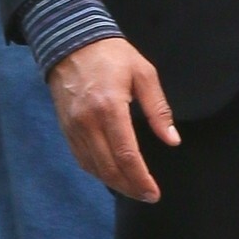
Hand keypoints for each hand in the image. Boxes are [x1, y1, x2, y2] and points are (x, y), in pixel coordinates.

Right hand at [47, 36, 178, 202]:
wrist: (70, 42)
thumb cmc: (112, 55)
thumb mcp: (144, 73)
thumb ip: (158, 109)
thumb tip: (172, 140)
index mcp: (110, 108)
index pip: (126, 155)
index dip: (141, 178)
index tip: (153, 192)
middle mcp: (88, 122)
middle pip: (109, 167)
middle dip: (129, 187)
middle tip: (147, 196)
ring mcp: (73, 127)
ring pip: (93, 167)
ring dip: (114, 183)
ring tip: (132, 189)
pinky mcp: (65, 128)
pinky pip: (81, 158)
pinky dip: (97, 172)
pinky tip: (111, 175)